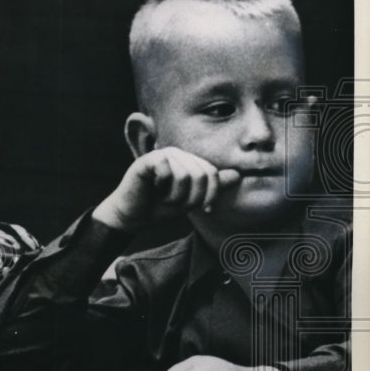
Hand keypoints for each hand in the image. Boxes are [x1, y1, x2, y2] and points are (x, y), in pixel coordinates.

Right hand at [93, 147, 239, 231]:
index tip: (206, 209)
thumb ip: (212, 188)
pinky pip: (168, 171)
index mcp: (189, 161)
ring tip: (165, 198)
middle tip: (178, 204)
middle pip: (201, 174)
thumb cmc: (160, 207)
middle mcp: (177, 154)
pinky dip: (163, 187)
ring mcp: (162, 154)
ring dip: (176, 195)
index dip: (212, 194)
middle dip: (193, 197)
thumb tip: (238, 175)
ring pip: (185, 174)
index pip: (212, 173)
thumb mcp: (191, 200)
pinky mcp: (147, 160)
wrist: (133, 216)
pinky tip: (154, 187)